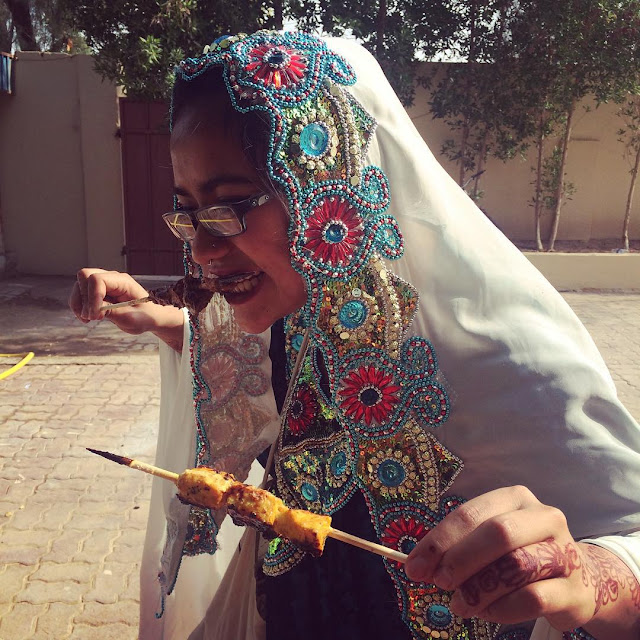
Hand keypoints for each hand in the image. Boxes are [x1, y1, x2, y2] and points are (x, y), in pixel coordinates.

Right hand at [69, 269, 184, 348]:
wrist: (150, 318)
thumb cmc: (145, 317)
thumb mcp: (131, 318)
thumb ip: (112, 311)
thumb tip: (93, 309)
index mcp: (123, 281)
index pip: (97, 279)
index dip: (92, 297)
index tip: (96, 316)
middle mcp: (111, 279)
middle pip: (84, 276)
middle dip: (84, 298)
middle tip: (93, 317)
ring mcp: (104, 285)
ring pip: (79, 285)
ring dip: (79, 303)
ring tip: (88, 319)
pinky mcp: (98, 293)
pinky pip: (81, 295)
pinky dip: (79, 306)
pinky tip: (87, 318)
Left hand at [404, 486, 634, 632]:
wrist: (579, 580)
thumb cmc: (521, 552)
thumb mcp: (489, 539)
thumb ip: (458, 545)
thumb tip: (418, 563)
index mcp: (516, 498)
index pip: (471, 513)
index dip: (439, 540)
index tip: (415, 565)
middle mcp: (544, 517)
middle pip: (498, 533)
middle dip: (461, 559)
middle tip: (438, 582)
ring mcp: (565, 552)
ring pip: (516, 566)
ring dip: (479, 589)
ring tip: (459, 604)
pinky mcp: (574, 590)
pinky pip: (532, 599)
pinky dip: (501, 608)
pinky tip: (486, 612)